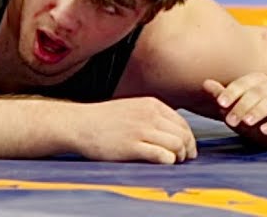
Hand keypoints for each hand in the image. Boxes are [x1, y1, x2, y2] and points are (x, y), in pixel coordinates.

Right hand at [72, 97, 197, 163]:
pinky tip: (160, 162)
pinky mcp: (132, 146)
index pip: (183, 124)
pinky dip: (167, 161)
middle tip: (182, 159)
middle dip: (187, 150)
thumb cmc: (103, 120)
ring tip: (170, 161)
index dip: (188, 139)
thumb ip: (152, 116)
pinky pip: (162, 156)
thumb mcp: (132, 108)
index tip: (184, 150)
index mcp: (151, 104)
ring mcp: (140, 130)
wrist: (78, 124)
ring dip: (178, 157)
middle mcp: (148, 115)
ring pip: (177, 145)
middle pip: (184, 135)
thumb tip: (175, 133)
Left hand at [204, 76, 266, 148]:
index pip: (243, 83)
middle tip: (230, 120)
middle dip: (241, 106)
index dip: (231, 93)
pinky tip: (264, 129)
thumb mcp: (235, 106)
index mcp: (257, 81)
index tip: (220, 103)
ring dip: (257, 111)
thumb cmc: (254, 114)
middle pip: (256, 93)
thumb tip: (205, 83)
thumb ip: (221, 95)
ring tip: (246, 122)